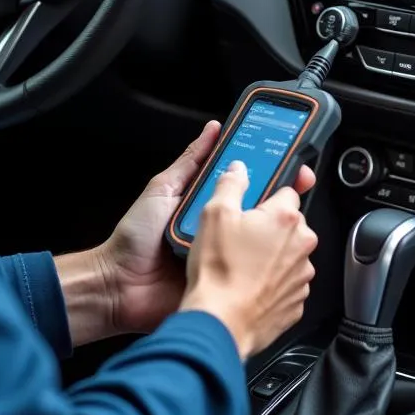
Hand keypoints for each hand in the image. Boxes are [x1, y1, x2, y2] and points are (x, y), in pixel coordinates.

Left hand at [57, 122, 315, 344]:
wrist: (119, 285)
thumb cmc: (135, 237)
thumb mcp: (164, 188)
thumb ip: (190, 161)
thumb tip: (212, 129)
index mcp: (209, 204)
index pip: (246, 184)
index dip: (269, 173)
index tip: (289, 159)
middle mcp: (221, 229)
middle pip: (259, 211)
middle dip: (280, 200)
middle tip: (295, 185)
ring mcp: (225, 256)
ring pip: (259, 241)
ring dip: (273, 232)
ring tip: (286, 218)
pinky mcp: (224, 280)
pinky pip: (249, 271)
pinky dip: (262, 264)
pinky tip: (272, 253)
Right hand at [179, 162, 318, 360]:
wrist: (219, 323)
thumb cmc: (218, 270)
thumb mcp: (214, 214)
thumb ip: (231, 184)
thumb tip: (239, 169)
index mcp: (286, 218)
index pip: (288, 191)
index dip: (269, 195)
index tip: (262, 200)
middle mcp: (302, 245)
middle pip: (290, 224)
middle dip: (269, 227)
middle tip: (241, 236)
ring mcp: (301, 276)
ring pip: (289, 254)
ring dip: (272, 255)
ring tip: (242, 264)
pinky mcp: (296, 302)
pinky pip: (286, 283)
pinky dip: (271, 283)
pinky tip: (248, 285)